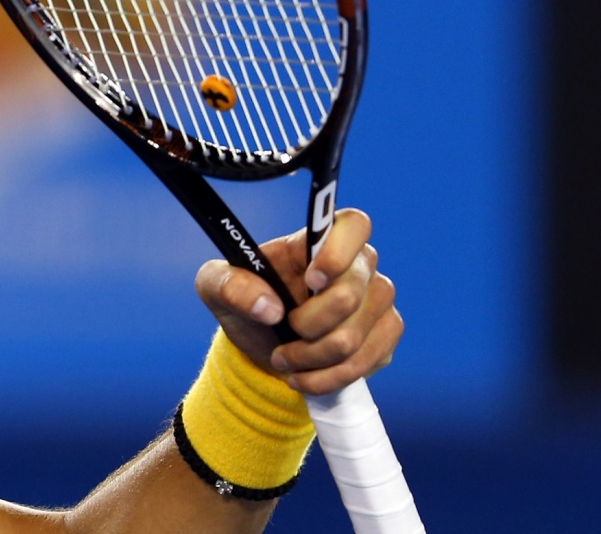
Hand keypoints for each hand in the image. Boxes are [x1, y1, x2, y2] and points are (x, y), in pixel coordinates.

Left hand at [194, 208, 402, 394]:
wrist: (263, 345)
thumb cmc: (245, 302)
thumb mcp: (216, 288)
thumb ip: (229, 285)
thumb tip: (268, 307)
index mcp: (318, 241)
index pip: (354, 224)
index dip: (340, 251)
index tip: (313, 279)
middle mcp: (359, 265)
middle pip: (352, 292)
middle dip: (309, 325)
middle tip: (283, 335)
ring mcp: (377, 300)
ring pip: (356, 335)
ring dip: (312, 357)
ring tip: (284, 359)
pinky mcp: (385, 335)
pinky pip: (366, 361)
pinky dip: (328, 377)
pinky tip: (304, 377)